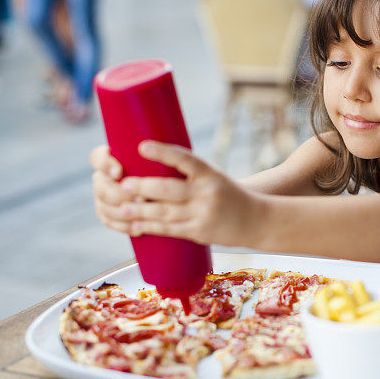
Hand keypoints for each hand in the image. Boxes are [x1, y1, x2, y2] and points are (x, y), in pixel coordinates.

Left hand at [90, 141, 263, 246]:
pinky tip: (136, 224)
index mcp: (210, 173)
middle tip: (123, 184)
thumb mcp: (214, 176)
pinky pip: (170, 230)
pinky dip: (151, 227)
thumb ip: (188, 173)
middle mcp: (207, 193)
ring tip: (122, 206)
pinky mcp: (199, 232)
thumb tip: (152, 165)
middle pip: (168, 189)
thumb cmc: (229, 194)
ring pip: (164, 212)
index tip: (142, 146)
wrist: (257, 220)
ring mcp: (203, 214)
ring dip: (140, 210)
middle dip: (143, 187)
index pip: (185, 159)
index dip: (163, 152)